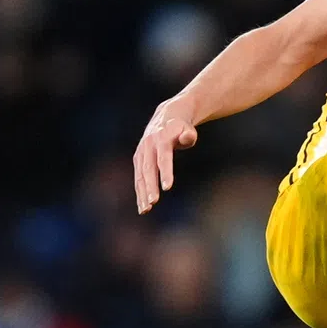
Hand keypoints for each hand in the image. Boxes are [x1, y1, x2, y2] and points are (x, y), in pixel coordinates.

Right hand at [133, 99, 197, 213]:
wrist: (166, 117)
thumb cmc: (181, 128)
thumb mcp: (188, 129)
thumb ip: (188, 134)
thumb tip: (188, 137)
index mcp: (161, 139)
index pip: (163, 158)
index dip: (165, 172)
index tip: (167, 187)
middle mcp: (148, 146)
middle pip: (149, 169)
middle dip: (150, 186)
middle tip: (153, 202)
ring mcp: (141, 153)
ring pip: (140, 175)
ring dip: (142, 193)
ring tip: (145, 210)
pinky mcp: (138, 159)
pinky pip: (138, 177)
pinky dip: (139, 191)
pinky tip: (142, 206)